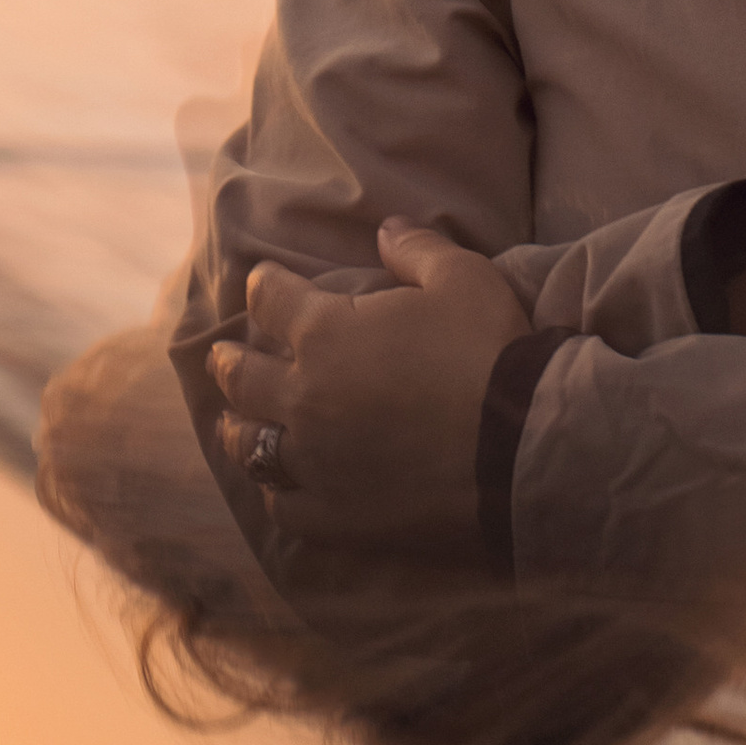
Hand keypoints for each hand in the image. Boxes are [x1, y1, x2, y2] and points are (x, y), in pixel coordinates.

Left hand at [208, 218, 531, 571]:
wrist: (523, 447)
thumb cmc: (492, 352)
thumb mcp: (463, 278)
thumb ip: (416, 249)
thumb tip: (386, 230)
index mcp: (324, 331)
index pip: (270, 299)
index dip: (264, 286)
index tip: (262, 282)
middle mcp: (302, 397)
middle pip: (241, 375)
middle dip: (229, 360)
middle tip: (222, 356)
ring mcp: (313, 462)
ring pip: (250, 444)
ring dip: (238, 427)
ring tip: (233, 421)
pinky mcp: (334, 514)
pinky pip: (285, 506)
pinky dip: (278, 492)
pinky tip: (280, 487)